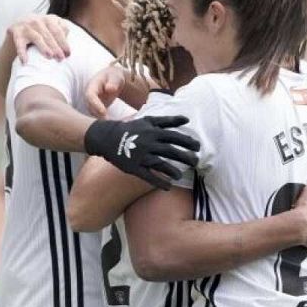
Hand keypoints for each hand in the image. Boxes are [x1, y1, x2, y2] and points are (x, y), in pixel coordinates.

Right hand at [6, 14, 70, 63]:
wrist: (18, 27)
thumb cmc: (40, 31)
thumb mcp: (52, 29)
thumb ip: (61, 33)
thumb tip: (67, 49)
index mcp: (50, 19)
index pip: (59, 31)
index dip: (64, 43)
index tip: (68, 54)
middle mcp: (38, 20)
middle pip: (49, 35)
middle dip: (56, 47)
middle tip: (61, 58)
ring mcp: (26, 25)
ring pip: (37, 38)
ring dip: (44, 48)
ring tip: (50, 56)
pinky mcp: (15, 31)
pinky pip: (19, 44)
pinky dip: (22, 52)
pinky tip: (25, 61)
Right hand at [84, 116, 200, 189]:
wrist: (108, 137)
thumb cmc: (132, 129)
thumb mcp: (149, 121)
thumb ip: (168, 121)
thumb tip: (187, 120)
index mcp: (153, 132)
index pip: (175, 136)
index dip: (187, 142)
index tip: (198, 147)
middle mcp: (149, 143)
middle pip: (171, 151)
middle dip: (185, 157)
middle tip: (196, 162)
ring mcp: (141, 156)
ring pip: (160, 164)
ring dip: (173, 171)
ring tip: (180, 176)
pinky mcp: (133, 167)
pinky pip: (148, 176)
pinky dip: (158, 182)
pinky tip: (168, 186)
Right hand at [86, 65, 128, 118]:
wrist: (113, 80)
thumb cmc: (115, 77)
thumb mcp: (116, 77)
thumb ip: (113, 82)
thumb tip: (109, 89)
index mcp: (92, 85)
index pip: (90, 96)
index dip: (95, 104)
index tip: (104, 112)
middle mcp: (88, 95)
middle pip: (89, 107)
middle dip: (98, 115)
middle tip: (109, 121)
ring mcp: (90, 102)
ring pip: (92, 113)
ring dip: (100, 119)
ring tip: (110, 123)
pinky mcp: (94, 108)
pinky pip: (96, 116)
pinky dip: (102, 120)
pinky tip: (110, 123)